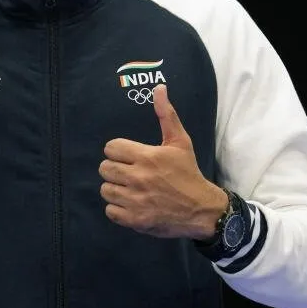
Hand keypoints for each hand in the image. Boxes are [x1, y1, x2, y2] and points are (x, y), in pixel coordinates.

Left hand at [99, 84, 227, 238]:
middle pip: (104, 168)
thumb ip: (166, 115)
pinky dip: (118, 209)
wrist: (202, 209)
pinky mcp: (134, 219)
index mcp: (147, 157)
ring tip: (130, 189)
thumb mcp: (180, 142)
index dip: (118, 152)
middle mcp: (138, 177)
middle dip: (115, 170)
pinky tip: (131, 204)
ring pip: (106, 189)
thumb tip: (159, 88)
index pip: (110, 148)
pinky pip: (110, 210)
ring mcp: (135, 200)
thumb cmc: (188, 173)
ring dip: (115, 189)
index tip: (129, 157)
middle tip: (129, 173)